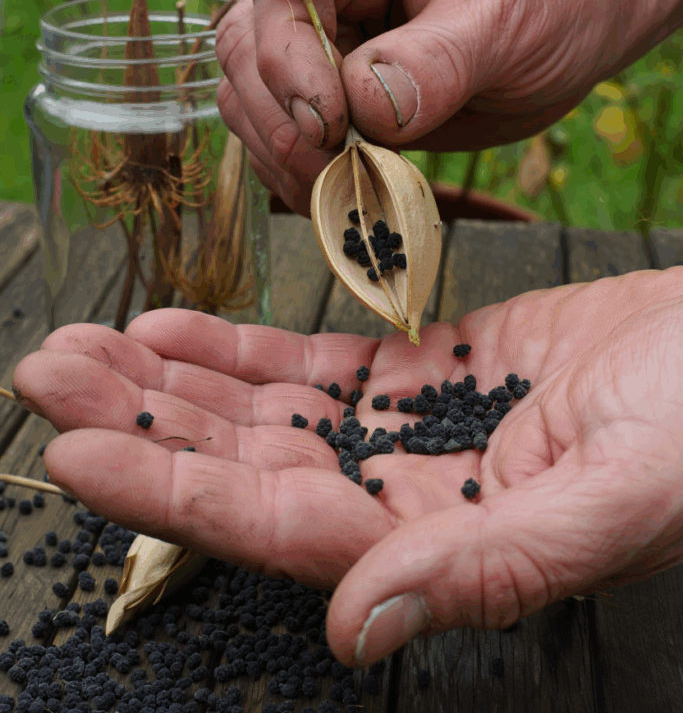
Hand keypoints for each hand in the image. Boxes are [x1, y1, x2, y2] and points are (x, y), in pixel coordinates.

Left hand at [13, 267, 682, 665]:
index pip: (272, 526)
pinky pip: (311, 365)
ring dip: (171, 379)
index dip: (168, 493)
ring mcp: (406, 430)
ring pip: (262, 411)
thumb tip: (361, 628)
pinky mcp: (422, 371)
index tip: (73, 451)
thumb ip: (493, 566)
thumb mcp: (613, 499)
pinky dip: (239, 348)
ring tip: (87, 342)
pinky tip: (178, 328)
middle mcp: (401, 495)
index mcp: (436, 543)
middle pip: (242, 466)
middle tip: (46, 371)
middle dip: (139, 421)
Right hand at [215, 0, 628, 214]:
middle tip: (331, 173)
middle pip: (249, 38)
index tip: (329, 123)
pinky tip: (332, 193)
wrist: (570, 30)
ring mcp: (315, 26)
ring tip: (335, 191)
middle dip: (281, 116)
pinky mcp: (321, 81)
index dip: (288, 51)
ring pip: (247, 88)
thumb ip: (436, 62)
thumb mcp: (509, 22)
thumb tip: (361, 107)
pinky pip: (275, 125)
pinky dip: (291, 167)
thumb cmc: (549, 0)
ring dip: (279, 150)